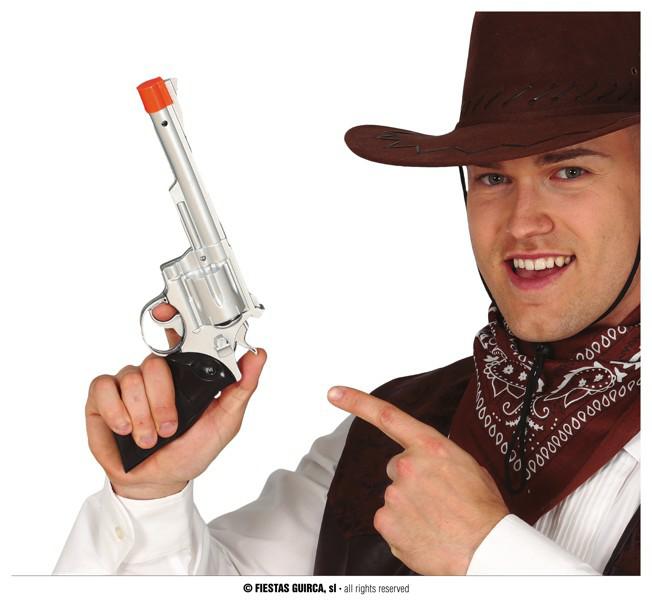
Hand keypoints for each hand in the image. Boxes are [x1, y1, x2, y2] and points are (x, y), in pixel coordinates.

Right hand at [86, 303, 266, 499]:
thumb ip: (241, 388)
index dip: (171, 318)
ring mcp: (128, 384)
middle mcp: (155, 374)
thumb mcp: (226, 421)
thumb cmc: (192, 450)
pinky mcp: (102, 398)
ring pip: (131, 378)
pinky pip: (103, 388)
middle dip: (162, 401)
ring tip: (150, 438)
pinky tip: (125, 430)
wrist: (159, 482)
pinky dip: (116, 412)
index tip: (167, 312)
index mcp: (185, 373)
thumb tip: (258, 355)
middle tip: (170, 427)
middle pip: (154, 363)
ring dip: (142, 415)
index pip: (178, 335)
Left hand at [327, 385, 508, 574]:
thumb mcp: (466, 466)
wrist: (488, 550)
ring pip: (395, 497)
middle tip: (438, 499)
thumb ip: (436, 456)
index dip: (356, 401)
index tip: (333, 393)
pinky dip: (404, 529)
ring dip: (411, 507)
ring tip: (438, 520)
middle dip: (412, 481)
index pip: (387, 416)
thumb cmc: (483, 510)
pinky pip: (390, 522)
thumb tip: (427, 462)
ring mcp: (393, 495)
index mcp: (429, 446)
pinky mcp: (385, 522)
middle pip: (397, 467)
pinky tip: (426, 534)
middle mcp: (406, 466)